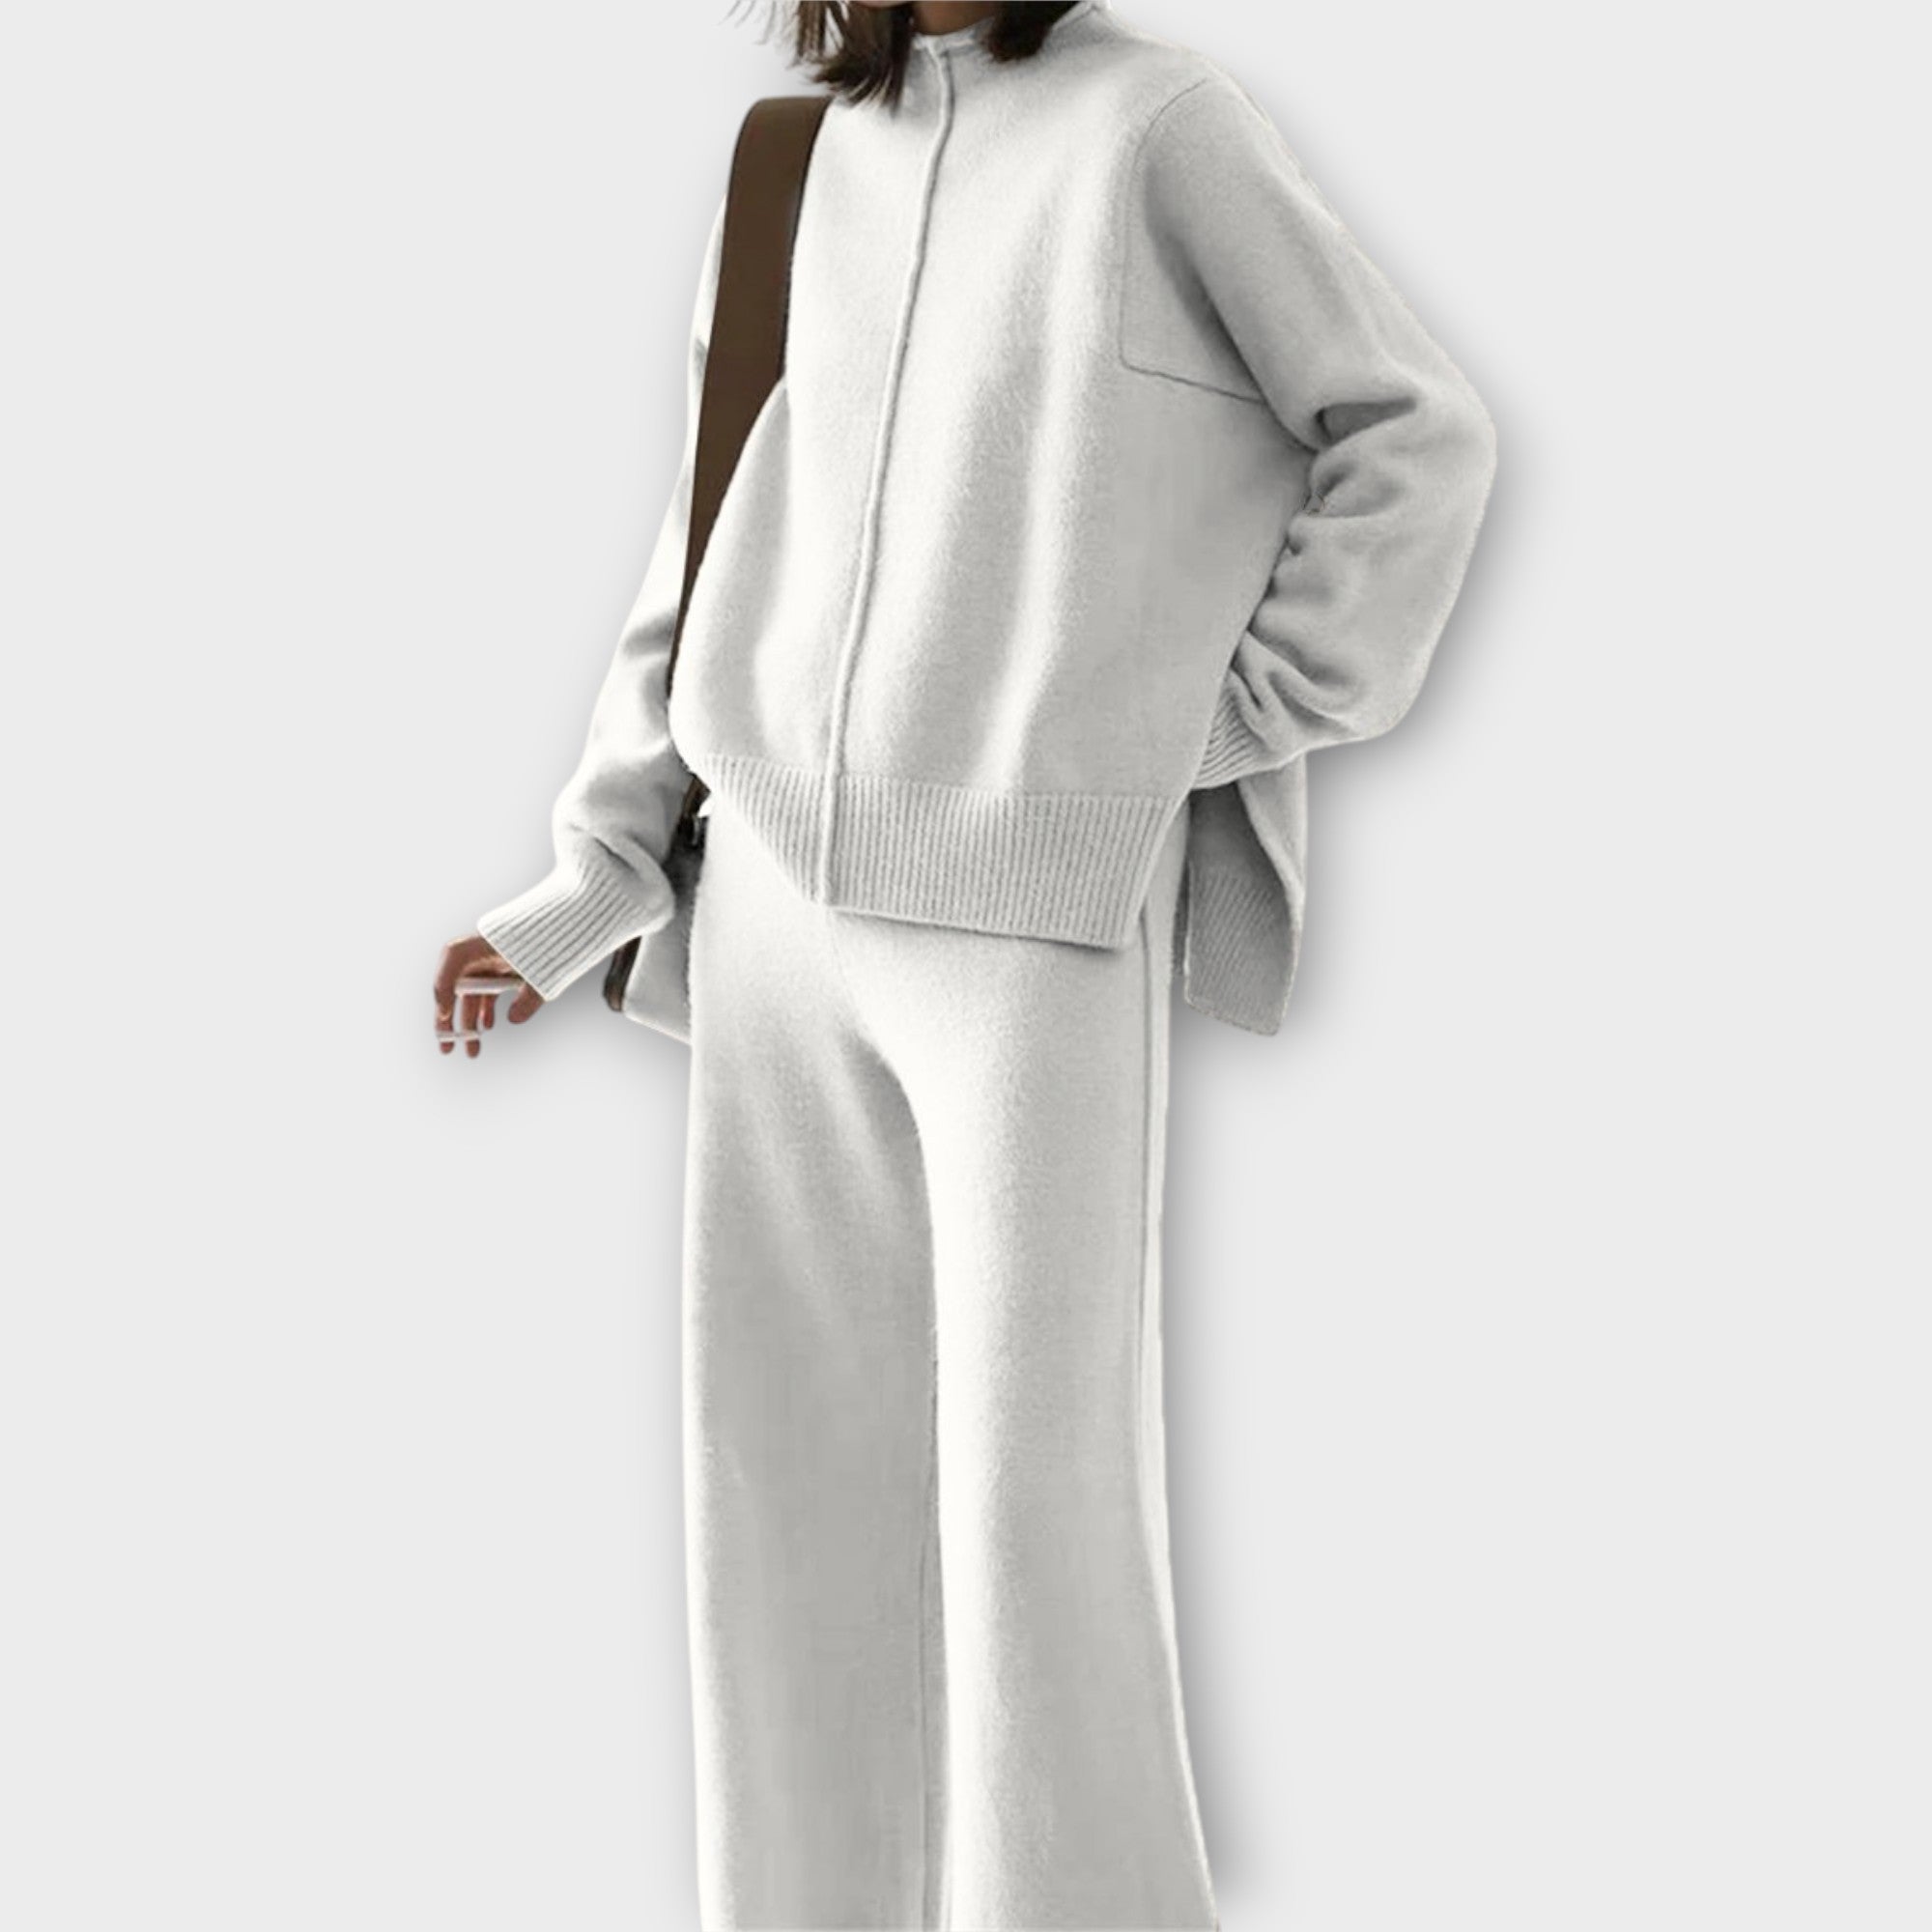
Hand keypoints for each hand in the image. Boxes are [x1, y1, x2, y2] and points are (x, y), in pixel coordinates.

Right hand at [433, 934, 543, 1056]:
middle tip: (446, 1047)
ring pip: (472, 996)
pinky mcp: (500, 971)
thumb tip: (515, 1019)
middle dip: (449, 1020)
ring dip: (470, 1024)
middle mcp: (481, 952)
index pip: (453, 958)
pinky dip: (486, 1011)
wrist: (565, 928)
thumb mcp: (543, 969)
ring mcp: (490, 962)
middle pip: (456, 986)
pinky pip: (487, 994)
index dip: (444, 986)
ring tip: (472, 1052)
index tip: (444, 1014)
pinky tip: (486, 1028)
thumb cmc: (552, 941)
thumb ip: (530, 994)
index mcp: (485, 940)